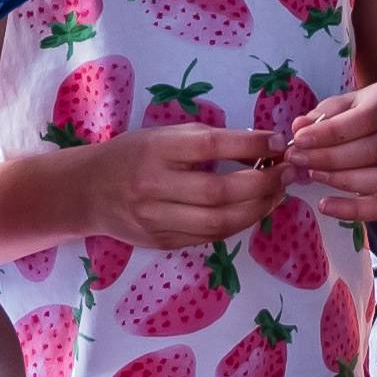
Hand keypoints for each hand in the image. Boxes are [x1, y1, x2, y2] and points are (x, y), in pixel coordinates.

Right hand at [50, 121, 282, 250]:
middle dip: (263, 183)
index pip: (211, 146)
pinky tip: (254, 210)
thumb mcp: (163, 135)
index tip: (277, 143)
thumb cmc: (133, 154)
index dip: (250, 145)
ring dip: (258, 208)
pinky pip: (210, 236)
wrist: (88, 191)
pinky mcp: (162, 241)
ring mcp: (157, 219)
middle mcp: (154, 185)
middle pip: (220, 191)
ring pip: (219, 221)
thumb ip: (207, 139)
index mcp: (156, 149)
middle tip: (288, 173)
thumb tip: (262, 145)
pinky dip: (238, 224)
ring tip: (277, 193)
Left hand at [277, 74, 376, 223]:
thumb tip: (299, 127)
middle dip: (330, 158)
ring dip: (343, 181)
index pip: (366, 118)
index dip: (330, 132)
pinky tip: (327, 205)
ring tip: (314, 175)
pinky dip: (354, 210)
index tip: (299, 140)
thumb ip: (326, 114)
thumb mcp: (351, 102)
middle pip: (375, 150)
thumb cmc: (374, 110)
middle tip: (299, 160)